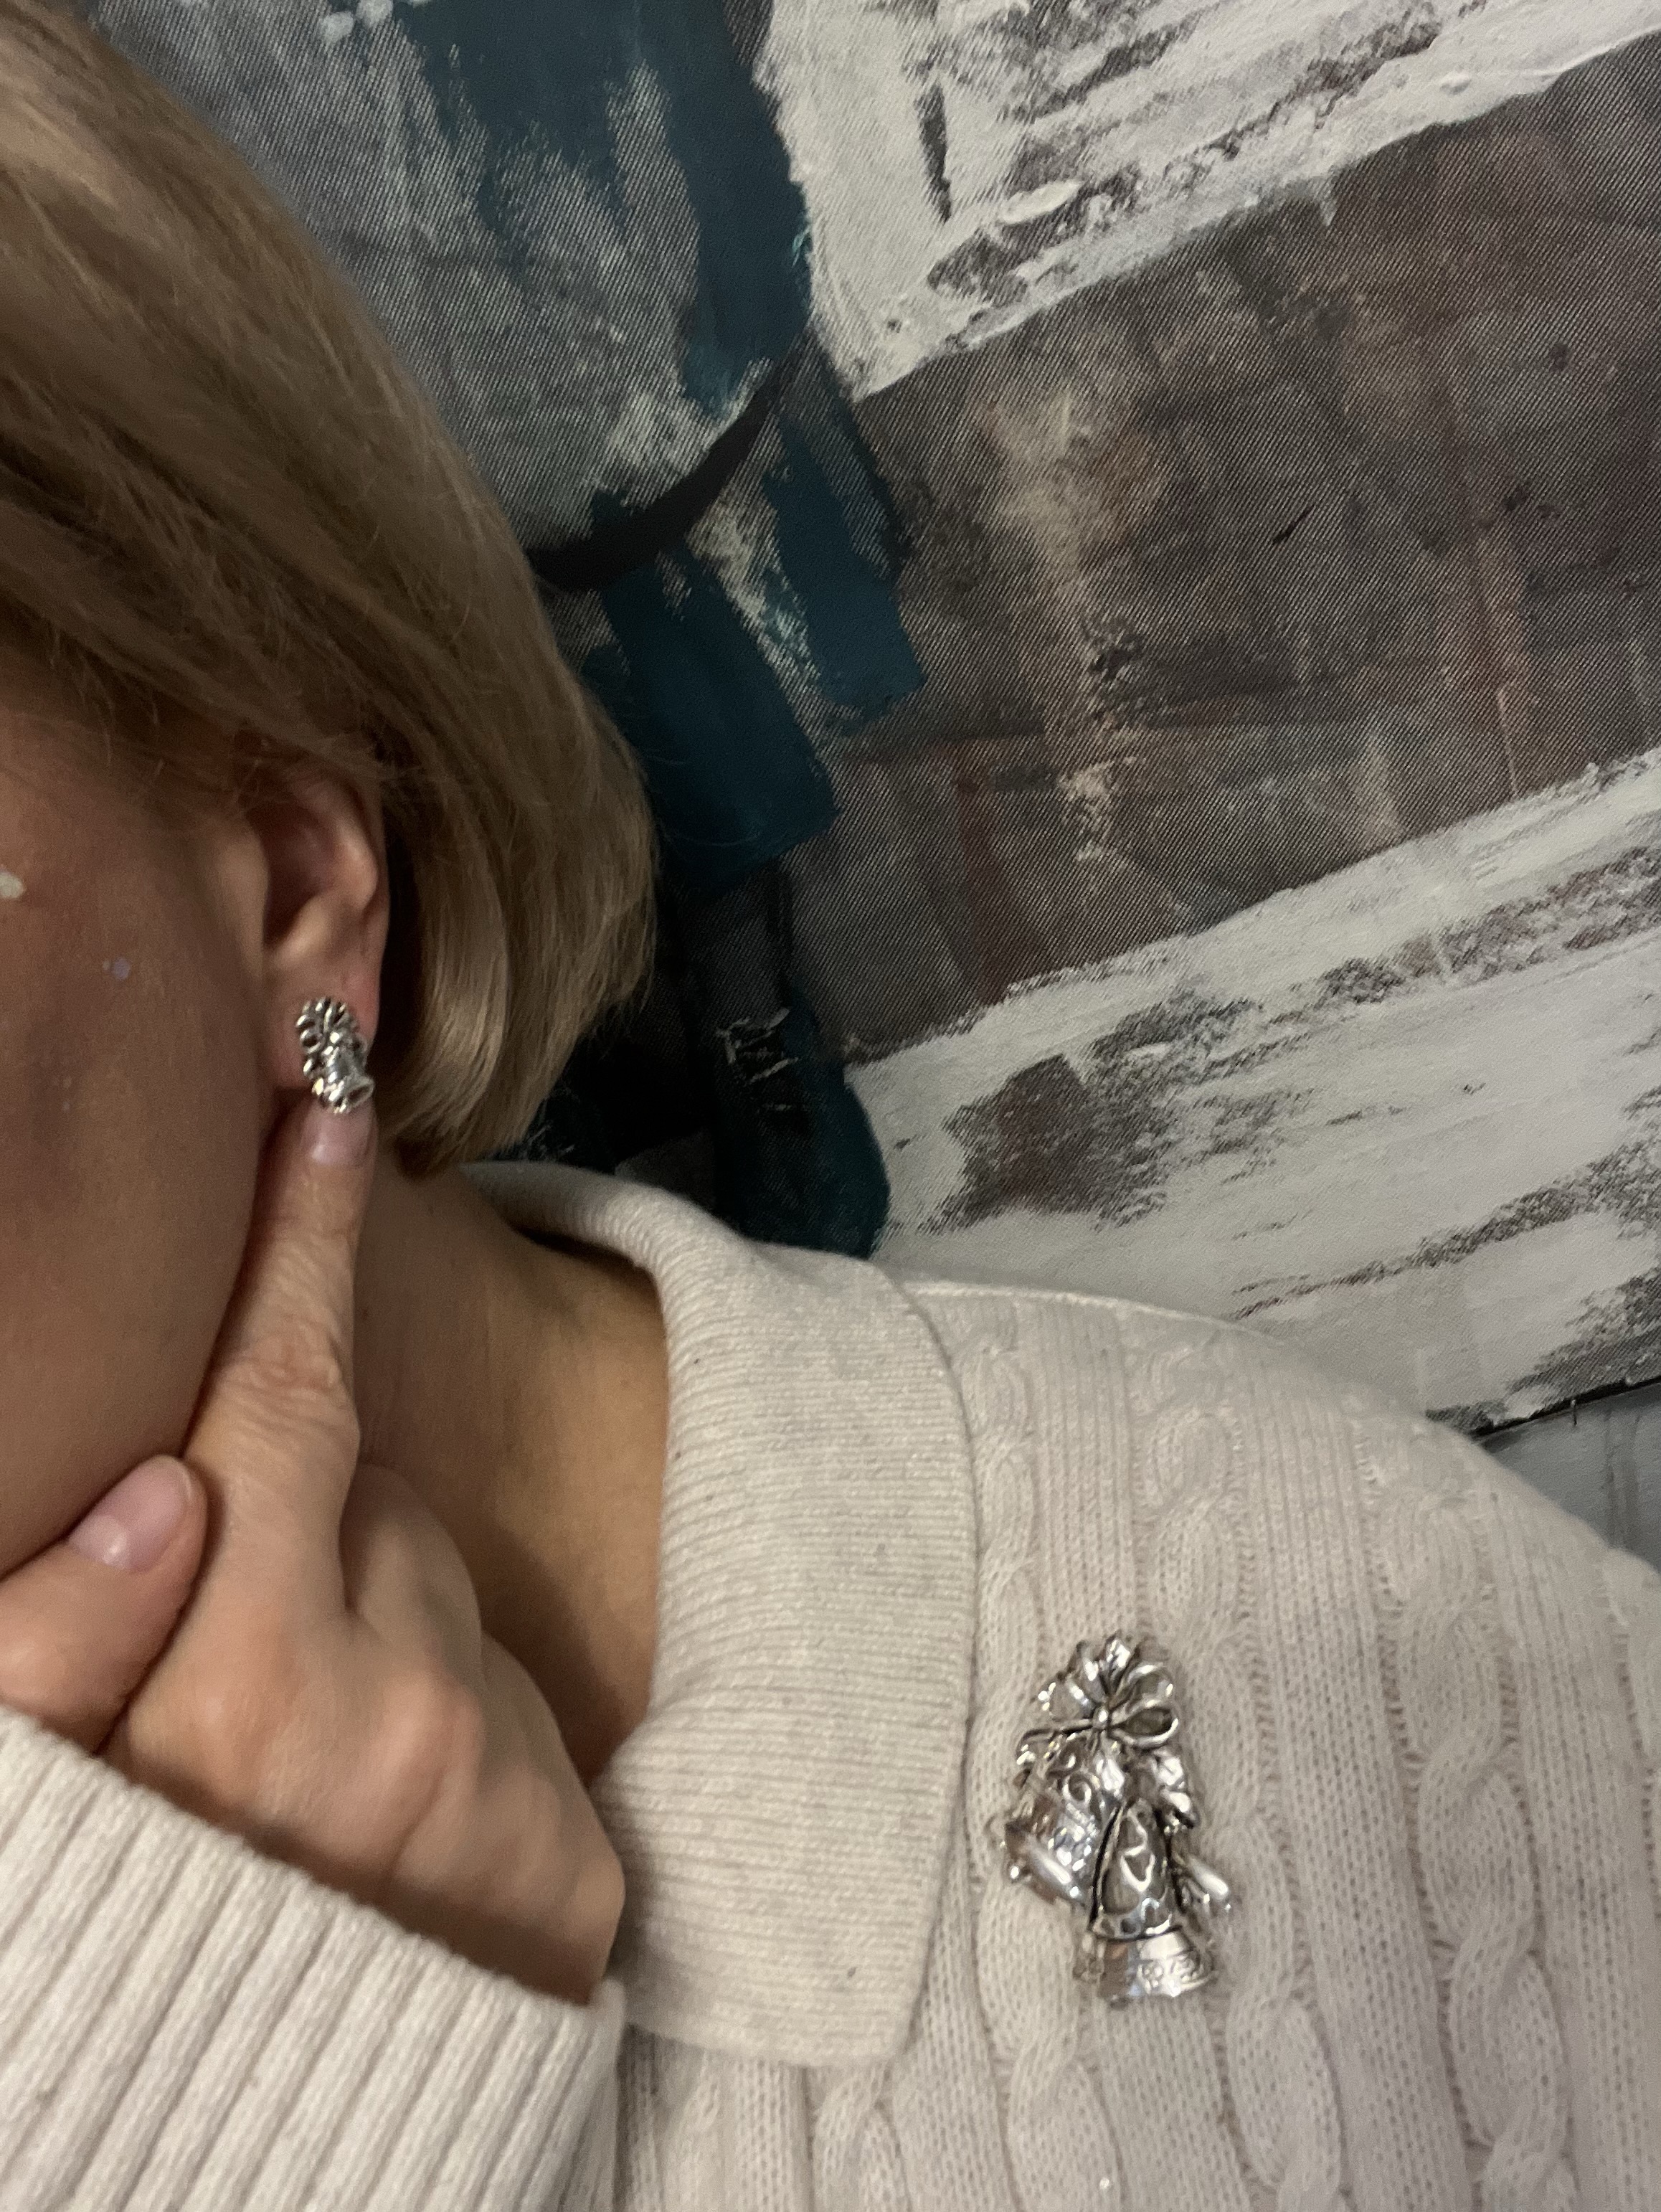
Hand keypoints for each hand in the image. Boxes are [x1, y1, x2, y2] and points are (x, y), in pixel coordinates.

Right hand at [3, 1097, 621, 2006]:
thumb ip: (56, 1654)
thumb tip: (162, 1493)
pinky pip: (503, 1698)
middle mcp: (352, 1720)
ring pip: (431, 1591)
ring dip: (372, 1641)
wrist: (288, 2154)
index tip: (324, 1107)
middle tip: (237, 1663)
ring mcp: (470, 1782)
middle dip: (305, 1520)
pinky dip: (452, 1727)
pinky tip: (397, 1830)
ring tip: (303, 1780)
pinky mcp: (557, 1851)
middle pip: (356, 1489)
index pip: (274, 1409)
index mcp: (210, 1691)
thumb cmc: (144, 1944)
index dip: (295, 1251)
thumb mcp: (57, 1794)